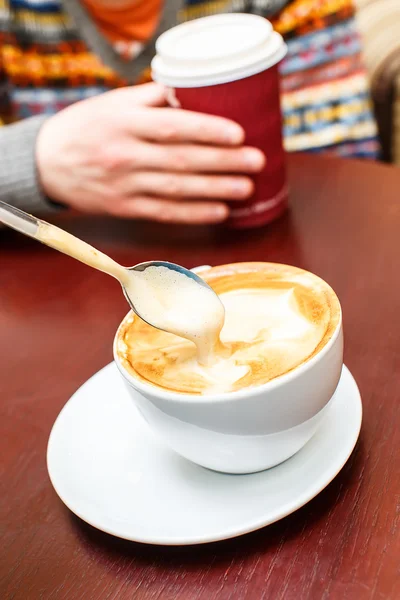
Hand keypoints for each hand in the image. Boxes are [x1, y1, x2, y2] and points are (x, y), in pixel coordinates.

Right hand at [36, 83, 264, 223]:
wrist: (48, 164)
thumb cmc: (86, 127)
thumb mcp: (114, 103)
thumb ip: (152, 99)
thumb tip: (193, 93)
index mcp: (126, 124)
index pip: (173, 127)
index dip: (208, 131)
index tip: (239, 134)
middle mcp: (127, 156)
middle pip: (183, 161)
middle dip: (223, 162)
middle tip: (255, 161)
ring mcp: (127, 186)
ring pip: (178, 190)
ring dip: (215, 190)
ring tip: (245, 188)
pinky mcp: (127, 208)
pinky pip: (165, 213)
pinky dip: (193, 213)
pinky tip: (219, 212)